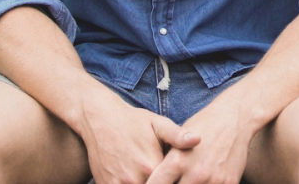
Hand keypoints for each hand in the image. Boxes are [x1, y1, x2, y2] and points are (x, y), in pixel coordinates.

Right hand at [78, 90, 199, 183]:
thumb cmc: (133, 121)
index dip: (176, 179)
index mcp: (152, 164)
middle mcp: (135, 178)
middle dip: (164, 181)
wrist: (100, 120)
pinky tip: (138, 177)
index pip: (171, 181)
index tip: (180, 174)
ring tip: (151, 174)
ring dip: (148, 183)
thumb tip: (198, 139)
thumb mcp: (158, 124)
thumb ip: (177, 135)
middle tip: (169, 174)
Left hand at [145, 92, 255, 183]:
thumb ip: (165, 165)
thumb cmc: (203, 125)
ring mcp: (214, 180)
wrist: (235, 118)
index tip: (150, 183)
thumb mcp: (178, 140)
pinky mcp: (229, 183)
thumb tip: (151, 180)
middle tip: (175, 179)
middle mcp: (196, 174)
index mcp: (178, 161)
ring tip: (189, 178)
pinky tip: (204, 179)